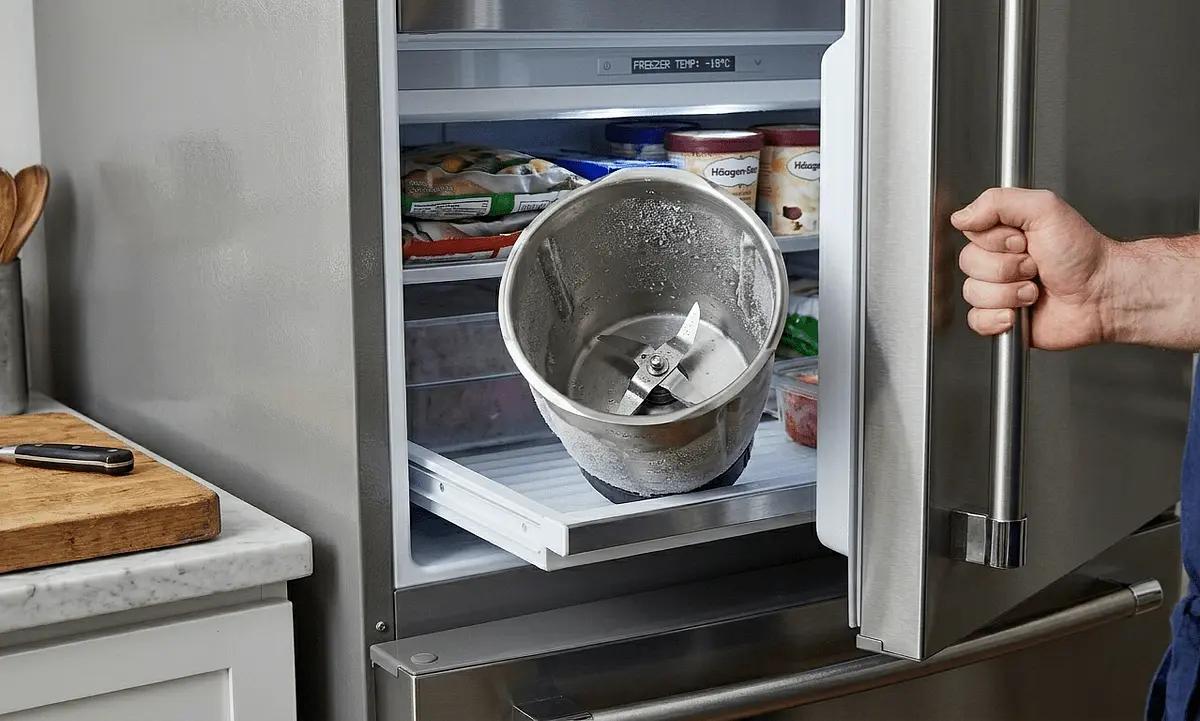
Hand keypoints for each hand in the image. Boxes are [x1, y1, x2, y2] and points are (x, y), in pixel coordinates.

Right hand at [951, 188, 1112, 349]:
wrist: (1102, 295)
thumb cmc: (1083, 254)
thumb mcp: (1044, 208)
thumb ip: (997, 201)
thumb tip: (960, 216)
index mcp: (1004, 232)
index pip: (971, 234)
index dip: (996, 241)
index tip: (1024, 241)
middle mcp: (999, 260)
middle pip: (969, 263)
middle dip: (1006, 268)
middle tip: (1035, 267)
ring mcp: (999, 290)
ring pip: (972, 293)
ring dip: (1008, 293)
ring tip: (1035, 290)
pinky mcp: (1001, 319)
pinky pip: (975, 320)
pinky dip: (996, 318)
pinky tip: (1018, 313)